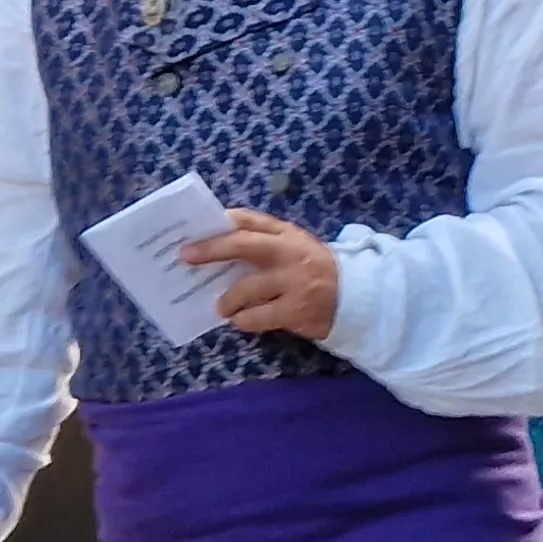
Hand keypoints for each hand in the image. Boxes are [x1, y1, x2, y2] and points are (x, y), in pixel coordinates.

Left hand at [185, 208, 341, 340]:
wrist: (355, 297)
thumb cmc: (314, 270)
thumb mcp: (295, 246)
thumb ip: (264, 239)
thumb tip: (219, 237)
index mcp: (287, 235)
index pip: (250, 220)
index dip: (221, 222)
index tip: (194, 229)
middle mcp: (289, 254)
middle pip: (243, 245)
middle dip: (211, 249)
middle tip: (187, 257)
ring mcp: (293, 282)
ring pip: (246, 288)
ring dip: (227, 299)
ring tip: (221, 307)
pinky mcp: (295, 310)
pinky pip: (257, 317)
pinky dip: (243, 320)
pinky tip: (241, 321)